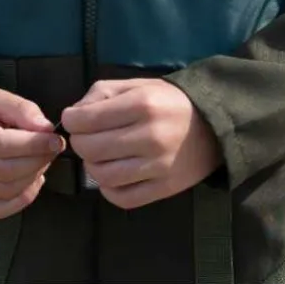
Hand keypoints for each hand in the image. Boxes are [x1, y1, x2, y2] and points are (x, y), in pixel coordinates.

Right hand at [0, 83, 64, 218]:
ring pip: (5, 191)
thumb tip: (46, 130)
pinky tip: (34, 181)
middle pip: (5, 171)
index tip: (55, 139)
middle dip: (37, 161)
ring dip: (33, 177)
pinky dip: (22, 199)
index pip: (1, 145)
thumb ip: (22, 109)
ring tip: (43, 158)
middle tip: (54, 148)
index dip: (33, 145)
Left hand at [61, 79, 223, 209]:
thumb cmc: (169, 101)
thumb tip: (74, 115)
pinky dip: (108, 189)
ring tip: (99, 155)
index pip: (87, 120)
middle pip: (91, 149)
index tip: (72, 119)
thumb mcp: (137, 85)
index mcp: (142, 105)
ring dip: (91, 166)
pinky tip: (112, 175)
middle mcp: (150, 136)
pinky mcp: (164, 188)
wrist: (213, 126)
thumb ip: (102, 93)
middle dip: (79, 142)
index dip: (71, 120)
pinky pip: (122, 198)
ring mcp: (158, 166)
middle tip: (84, 137)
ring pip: (103, 176)